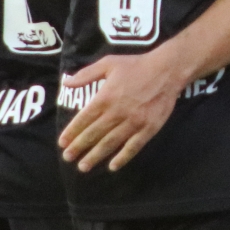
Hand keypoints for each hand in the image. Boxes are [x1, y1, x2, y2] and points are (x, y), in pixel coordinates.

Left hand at [57, 52, 186, 172]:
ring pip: (110, 143)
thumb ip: (86, 74)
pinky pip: (133, 146)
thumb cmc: (136, 65)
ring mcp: (133, 122)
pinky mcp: (148, 128)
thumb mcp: (109, 63)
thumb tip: (66, 82)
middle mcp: (117, 112)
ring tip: (83, 166)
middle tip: (67, 158)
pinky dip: (123, 157)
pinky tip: (113, 166)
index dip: (72, 132)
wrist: (167, 70)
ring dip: (95, 156)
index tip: (62, 143)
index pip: (84, 119)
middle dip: (79, 147)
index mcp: (105, 97)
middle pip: (94, 134)